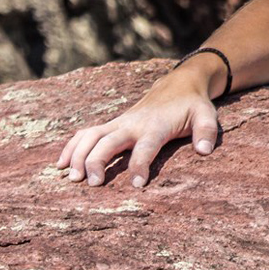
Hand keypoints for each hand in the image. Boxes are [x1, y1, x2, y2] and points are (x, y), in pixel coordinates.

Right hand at [54, 68, 219, 188]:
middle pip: (109, 141)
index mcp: (157, 125)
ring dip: (79, 155)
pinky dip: (71, 146)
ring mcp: (120, 123)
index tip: (137, 184)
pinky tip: (61, 165)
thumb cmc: (193, 106)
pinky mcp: (112, 124)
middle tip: (92, 184)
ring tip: (72, 178)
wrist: (179, 84)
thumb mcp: (207, 116)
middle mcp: (133, 124)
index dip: (140, 165)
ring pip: (91, 136)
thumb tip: (205, 151)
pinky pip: (86, 133)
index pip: (146, 147)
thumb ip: (207, 133)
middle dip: (98, 161)